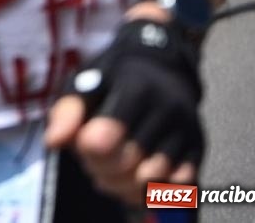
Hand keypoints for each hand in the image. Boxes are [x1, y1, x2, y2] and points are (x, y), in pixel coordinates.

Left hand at [45, 19, 203, 205]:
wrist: (162, 64)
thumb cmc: (114, 77)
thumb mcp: (84, 82)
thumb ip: (67, 112)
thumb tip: (54, 142)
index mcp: (136, 89)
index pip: (106, 138)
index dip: (88, 150)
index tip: (84, 144)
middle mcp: (167, 109)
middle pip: (128, 163)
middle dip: (102, 169)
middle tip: (93, 160)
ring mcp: (187, 129)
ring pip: (152, 179)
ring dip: (123, 184)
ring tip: (110, 170)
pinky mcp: (200, 147)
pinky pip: (176, 185)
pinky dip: (150, 191)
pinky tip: (133, 179)